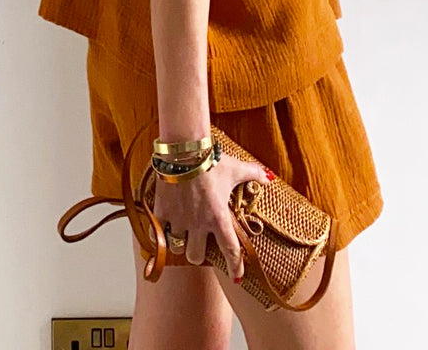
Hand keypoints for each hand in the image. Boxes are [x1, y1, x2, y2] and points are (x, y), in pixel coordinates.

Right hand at [153, 153, 269, 280]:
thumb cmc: (211, 160)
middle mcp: (198, 224)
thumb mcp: (235, 168)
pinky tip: (164, 227)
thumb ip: (253, 174)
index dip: (235, 267)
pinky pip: (158, 234)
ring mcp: (179, 219)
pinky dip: (160, 234)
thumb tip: (269, 178)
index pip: (230, 250)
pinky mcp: (162, 212)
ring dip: (180, 243)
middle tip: (200, 243)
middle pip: (196, 257)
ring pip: (177, 248)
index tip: (237, 278)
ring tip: (182, 233)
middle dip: (198, 254)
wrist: (184, 149)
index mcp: (219, 217)